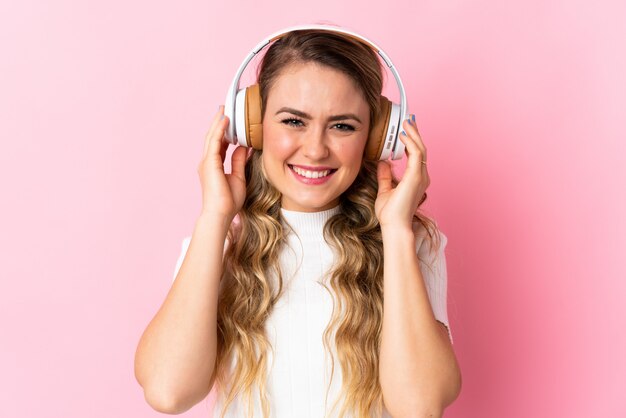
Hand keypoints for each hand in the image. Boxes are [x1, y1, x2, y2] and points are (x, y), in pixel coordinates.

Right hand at [197, 105, 247, 221]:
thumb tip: (243, 147)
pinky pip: (214, 142)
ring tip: (224, 109)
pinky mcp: (209, 163)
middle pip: (213, 137)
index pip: (219, 144)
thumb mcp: (238, 177)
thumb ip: (239, 161)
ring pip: (212, 136)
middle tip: (225, 108)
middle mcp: (208, 162)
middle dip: (219, 122)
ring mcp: (207, 162)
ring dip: (218, 122)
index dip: (224, 131)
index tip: (231, 121)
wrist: (221, 213)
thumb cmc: (229, 201)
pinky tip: (225, 120)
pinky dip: (219, 129)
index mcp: (214, 165)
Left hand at [375, 115, 429, 229]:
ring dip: (414, 134)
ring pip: (421, 148)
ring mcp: (421, 176)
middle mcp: (422, 176)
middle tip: (409, 120)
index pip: (416, 155)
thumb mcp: (385, 190)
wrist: (394, 226)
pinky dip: (411, 142)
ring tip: (406, 123)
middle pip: (421, 149)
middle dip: (415, 133)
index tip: (405, 130)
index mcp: (416, 179)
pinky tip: (403, 135)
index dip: (412, 141)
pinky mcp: (416, 176)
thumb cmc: (391, 214)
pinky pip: (417, 154)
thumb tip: (382, 163)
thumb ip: (385, 176)